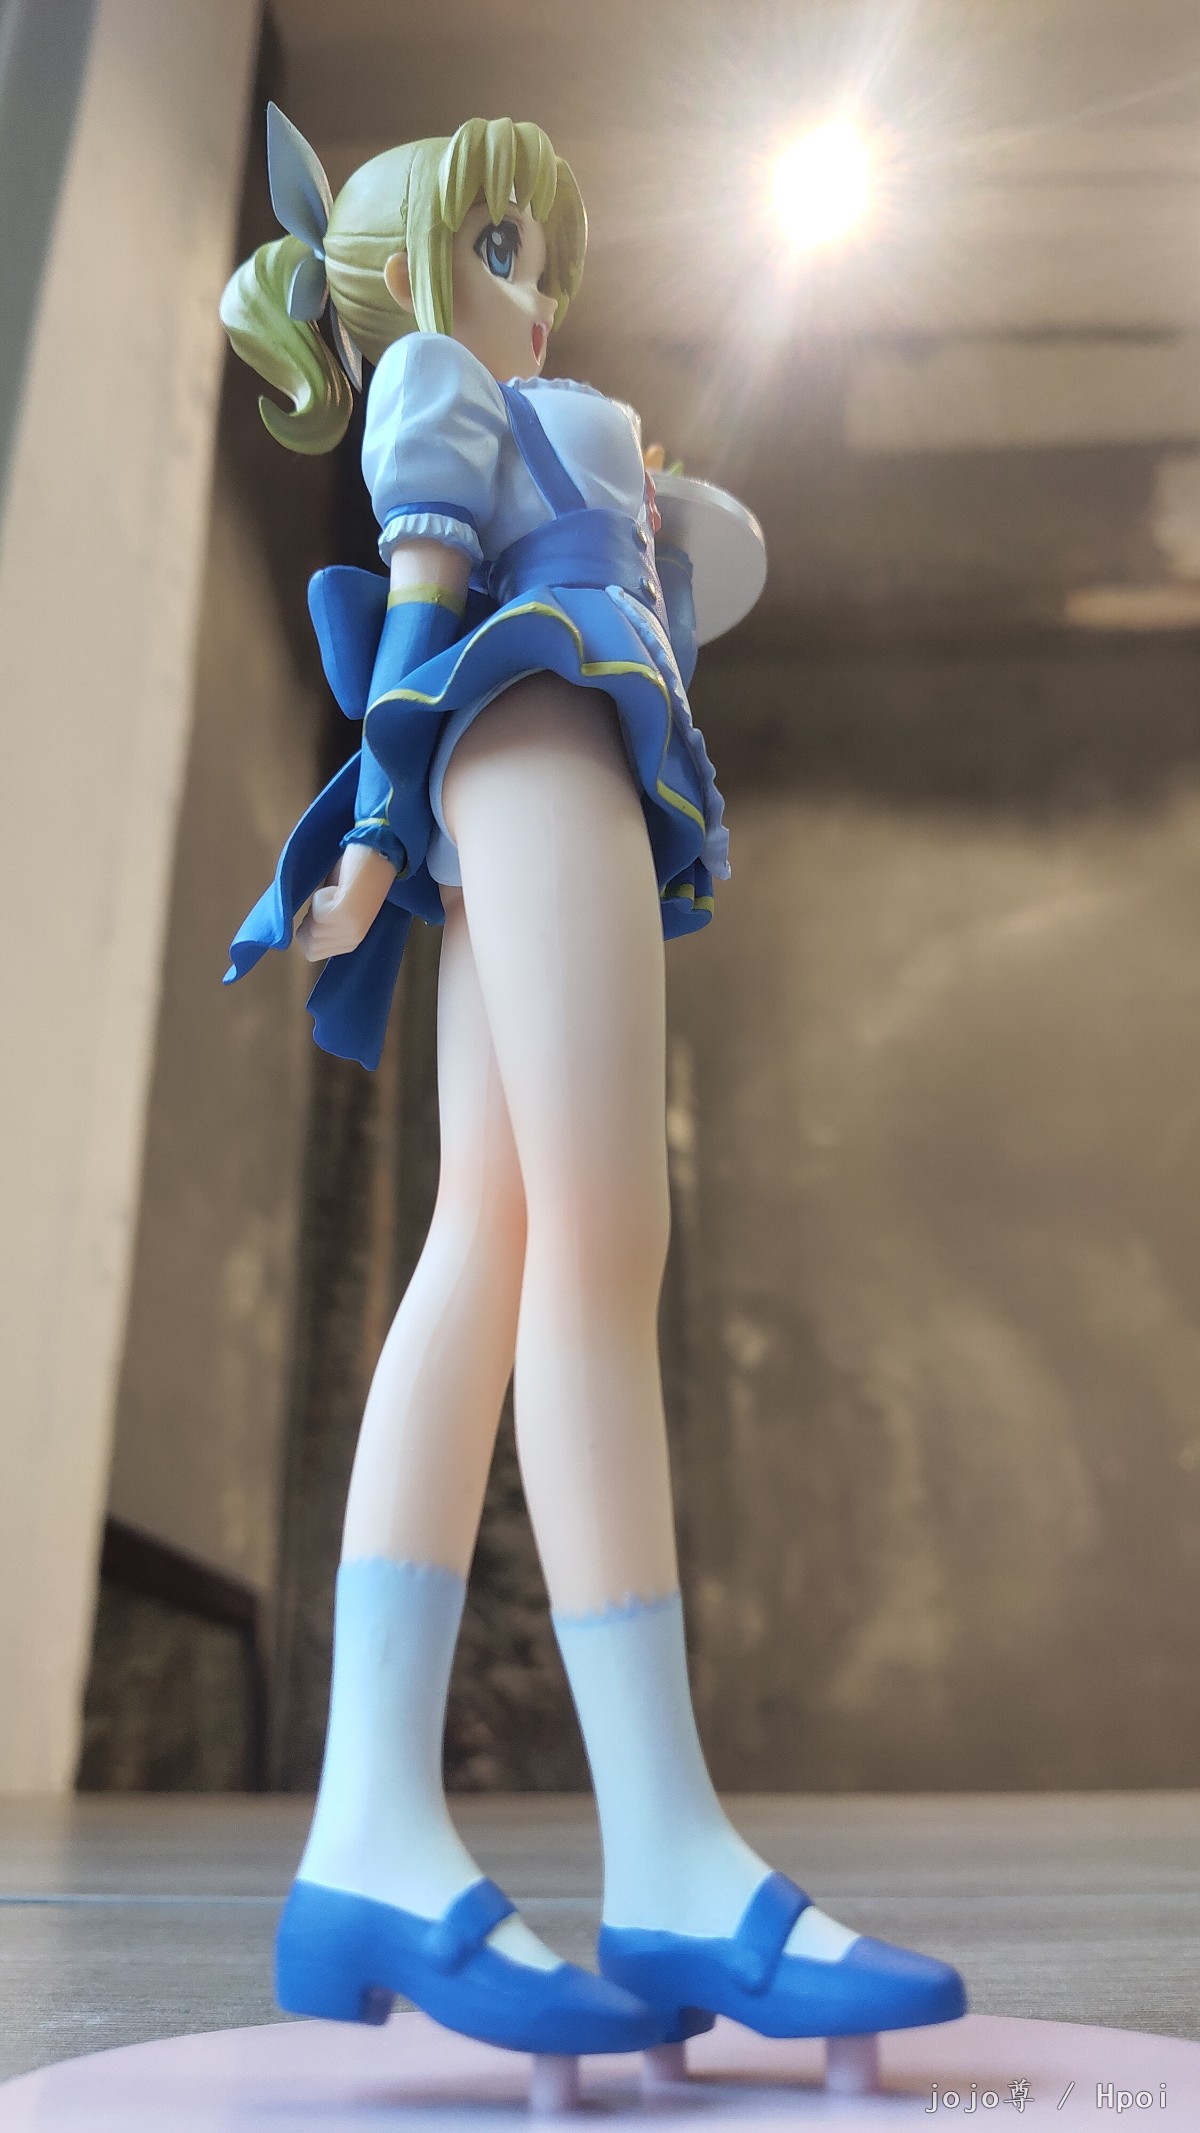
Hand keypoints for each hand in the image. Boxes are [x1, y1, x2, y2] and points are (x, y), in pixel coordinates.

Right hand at [294, 842, 394, 960]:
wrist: (376, 857)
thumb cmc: (354, 879)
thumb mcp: (338, 911)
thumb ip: (325, 927)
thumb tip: (303, 932)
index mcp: (351, 942)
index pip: (311, 952)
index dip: (310, 928)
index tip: (326, 910)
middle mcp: (351, 941)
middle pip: (308, 942)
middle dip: (310, 919)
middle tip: (330, 901)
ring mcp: (348, 930)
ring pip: (309, 928)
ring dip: (316, 907)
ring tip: (335, 894)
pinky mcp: (342, 915)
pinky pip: (315, 912)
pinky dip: (321, 896)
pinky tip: (337, 889)